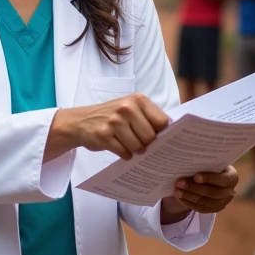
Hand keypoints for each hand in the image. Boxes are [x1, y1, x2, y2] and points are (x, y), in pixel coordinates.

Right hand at [52, 94, 168, 160]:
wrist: (81, 121)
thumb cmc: (113, 116)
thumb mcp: (131, 108)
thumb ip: (149, 117)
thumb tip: (172, 135)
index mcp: (138, 100)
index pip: (162, 121)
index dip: (162, 133)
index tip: (160, 138)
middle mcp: (126, 108)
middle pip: (150, 137)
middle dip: (147, 144)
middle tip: (140, 143)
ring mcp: (114, 122)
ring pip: (138, 147)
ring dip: (135, 150)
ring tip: (129, 144)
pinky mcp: (104, 135)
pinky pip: (124, 153)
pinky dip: (124, 154)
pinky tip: (120, 148)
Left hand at [162, 165, 237, 215]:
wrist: (216, 178)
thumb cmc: (213, 166)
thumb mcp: (214, 163)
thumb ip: (206, 164)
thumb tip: (188, 162)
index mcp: (232, 177)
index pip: (222, 179)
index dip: (209, 178)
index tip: (195, 176)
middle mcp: (230, 191)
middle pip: (211, 192)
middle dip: (193, 188)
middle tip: (179, 182)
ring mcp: (223, 202)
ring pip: (204, 201)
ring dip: (188, 196)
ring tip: (176, 190)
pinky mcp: (215, 209)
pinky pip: (200, 208)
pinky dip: (189, 203)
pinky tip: (179, 197)